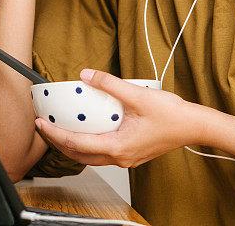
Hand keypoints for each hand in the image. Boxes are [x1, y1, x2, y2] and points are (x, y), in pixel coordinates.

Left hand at [34, 69, 212, 167]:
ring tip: (60, 129)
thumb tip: (85, 75)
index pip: (75, 143)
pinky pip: (103, 153)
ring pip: (91, 157)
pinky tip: (88, 129)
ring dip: (73, 144)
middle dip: (58, 142)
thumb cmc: (171, 115)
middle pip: (79, 154)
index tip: (40, 124)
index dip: (54, 134)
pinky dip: (89, 143)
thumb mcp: (137, 94)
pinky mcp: (132, 154)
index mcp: (117, 147)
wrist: (194, 126)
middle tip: (44, 127)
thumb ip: (109, 84)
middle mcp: (119, 158)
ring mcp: (126, 158)